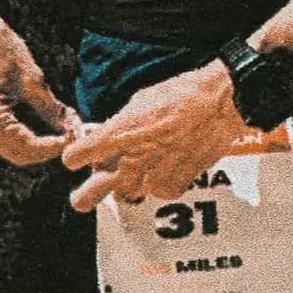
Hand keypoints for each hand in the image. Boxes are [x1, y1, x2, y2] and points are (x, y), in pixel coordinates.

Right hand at [0, 6, 81, 165]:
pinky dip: (23, 135)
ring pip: (10, 149)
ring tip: (60, 128)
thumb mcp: (32, 78)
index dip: (52, 147)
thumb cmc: (1, 48)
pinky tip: (42, 123)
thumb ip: (51, 109)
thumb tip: (70, 129)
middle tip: (69, 135)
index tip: (73, 139)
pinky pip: (2, 138)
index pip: (26, 147)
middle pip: (18, 154)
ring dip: (36, 144)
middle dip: (45, 149)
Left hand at [60, 60, 241, 210]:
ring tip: (137, 172)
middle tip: (82, 197)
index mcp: (115, 135)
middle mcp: (128, 160)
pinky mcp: (172, 186)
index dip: (75, 156)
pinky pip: (156, 194)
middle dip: (84, 195)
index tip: (80, 155)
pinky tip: (166, 167)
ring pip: (124, 196)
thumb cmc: (180, 95)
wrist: (217, 105)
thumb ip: (119, 126)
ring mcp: (149, 177)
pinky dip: (158, 184)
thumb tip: (108, 136)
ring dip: (126, 186)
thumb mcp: (139, 102)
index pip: (75, 157)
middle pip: (88, 194)